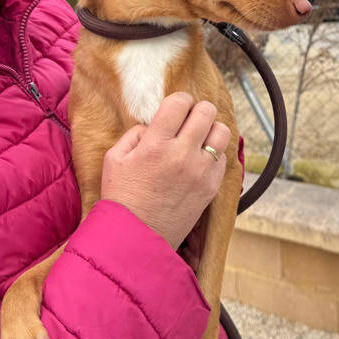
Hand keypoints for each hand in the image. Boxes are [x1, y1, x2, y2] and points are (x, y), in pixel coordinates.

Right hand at [101, 92, 230, 248]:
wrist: (136, 239)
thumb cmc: (121, 198)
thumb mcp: (114, 158)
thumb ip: (135, 133)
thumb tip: (154, 123)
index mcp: (155, 144)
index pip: (180, 102)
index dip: (179, 100)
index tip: (175, 108)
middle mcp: (182, 155)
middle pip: (206, 111)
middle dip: (197, 110)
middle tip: (189, 119)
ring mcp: (200, 172)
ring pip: (222, 132)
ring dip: (211, 129)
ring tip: (199, 138)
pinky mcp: (211, 188)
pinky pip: (224, 158)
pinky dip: (214, 153)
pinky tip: (200, 159)